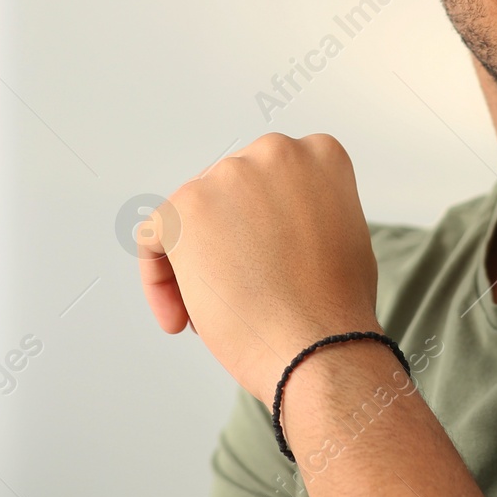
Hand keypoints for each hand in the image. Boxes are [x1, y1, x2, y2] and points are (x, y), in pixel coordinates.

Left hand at [138, 132, 382, 401]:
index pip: (270, 179)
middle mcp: (273, 151)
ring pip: (191, 217)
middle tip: (240, 289)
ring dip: (197, 262)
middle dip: (227, 241)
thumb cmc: (335, 308)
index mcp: (318, 154)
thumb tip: (267, 221)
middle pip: (228, 194)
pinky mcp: (186, 206)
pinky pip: (154, 236)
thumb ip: (306, 211)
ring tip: (218, 309)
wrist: (319, 346)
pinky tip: (182, 317)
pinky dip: (160, 278)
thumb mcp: (342, 233)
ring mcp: (228, 175)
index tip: (263, 257)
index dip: (261, 224)